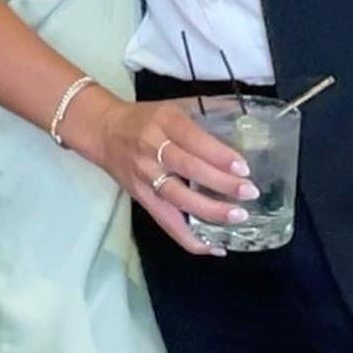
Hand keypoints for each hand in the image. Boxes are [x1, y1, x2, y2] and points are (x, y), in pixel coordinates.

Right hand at [67, 92, 258, 255]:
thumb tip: (244, 122)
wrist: (103, 131)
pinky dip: (189, 238)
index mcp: (164, 121)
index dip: (218, 155)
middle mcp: (152, 148)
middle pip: (189, 169)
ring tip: (237, 216)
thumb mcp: (173, 107)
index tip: (243, 167)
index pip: (193, 139)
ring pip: (178, 198)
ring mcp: (145, 176)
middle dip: (221, 183)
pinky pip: (166, 222)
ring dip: (210, 211)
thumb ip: (205, 114)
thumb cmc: (146, 118)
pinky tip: (214, 246)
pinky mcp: (141, 198)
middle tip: (249, 193)